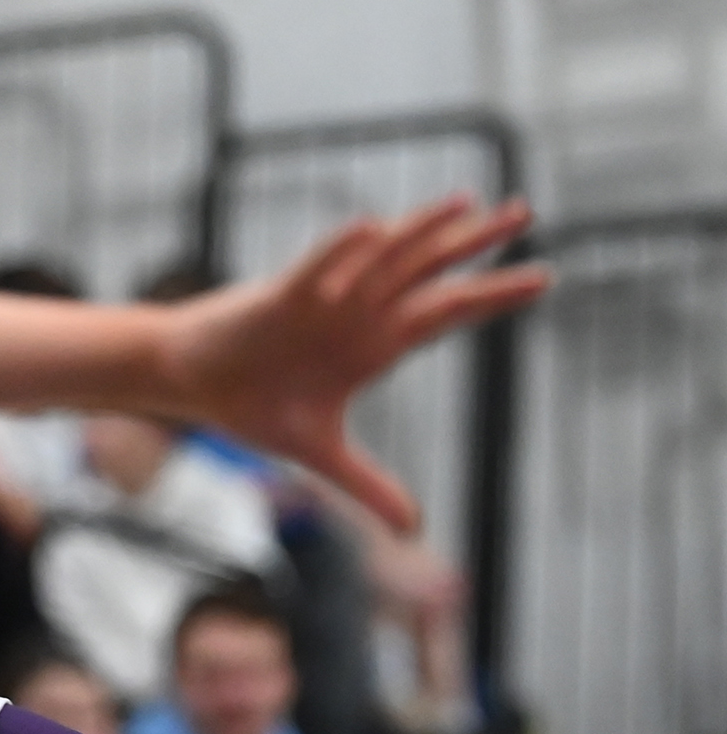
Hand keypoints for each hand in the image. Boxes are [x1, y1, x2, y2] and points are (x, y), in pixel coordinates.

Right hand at [159, 195, 544, 532]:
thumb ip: (369, 484)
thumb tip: (413, 529)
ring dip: (421, 232)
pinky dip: (341, 252)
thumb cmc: (250, 406)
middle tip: (525, 213)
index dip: (492, 296)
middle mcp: (358, 313)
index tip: (544, 277)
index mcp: (374, 345)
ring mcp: (323, 300)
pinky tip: (372, 227)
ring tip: (464, 205)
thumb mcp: (320, 453)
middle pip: (428, 273)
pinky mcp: (280, 298)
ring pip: (382, 259)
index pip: (445, 313)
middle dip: (476, 245)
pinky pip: (316, 269)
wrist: (189, 383)